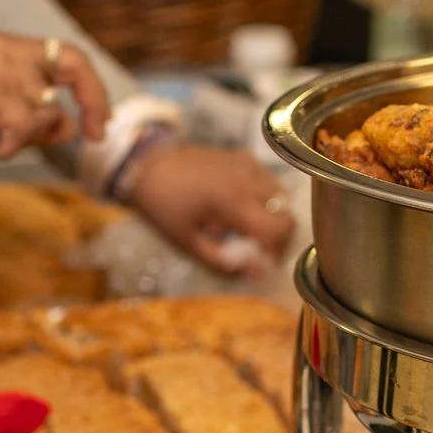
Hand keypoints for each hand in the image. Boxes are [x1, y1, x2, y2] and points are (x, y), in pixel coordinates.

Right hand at [0, 34, 109, 159]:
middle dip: (93, 100)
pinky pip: (24, 130)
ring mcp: (3, 68)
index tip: (96, 121)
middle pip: (74, 66)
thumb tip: (69, 126)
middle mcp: (8, 49)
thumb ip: (30, 116)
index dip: (89, 87)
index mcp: (4, 47)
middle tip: (96, 135)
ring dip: (21, 137)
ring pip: (45, 112)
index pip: (66, 55)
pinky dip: (5, 146)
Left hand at [124, 145, 295, 275]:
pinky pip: (268, 179)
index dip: (277, 251)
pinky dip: (264, 196)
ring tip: (251, 227)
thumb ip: (224, 262)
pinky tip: (243, 205)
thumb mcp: (188, 242)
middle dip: (278, 236)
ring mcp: (247, 165)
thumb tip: (256, 275)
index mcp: (233, 201)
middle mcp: (247, 179)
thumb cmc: (163, 207)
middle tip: (258, 247)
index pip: (279, 229)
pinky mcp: (242, 156)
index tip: (261, 262)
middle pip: (286, 213)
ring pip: (281, 195)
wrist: (146, 166)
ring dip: (273, 215)